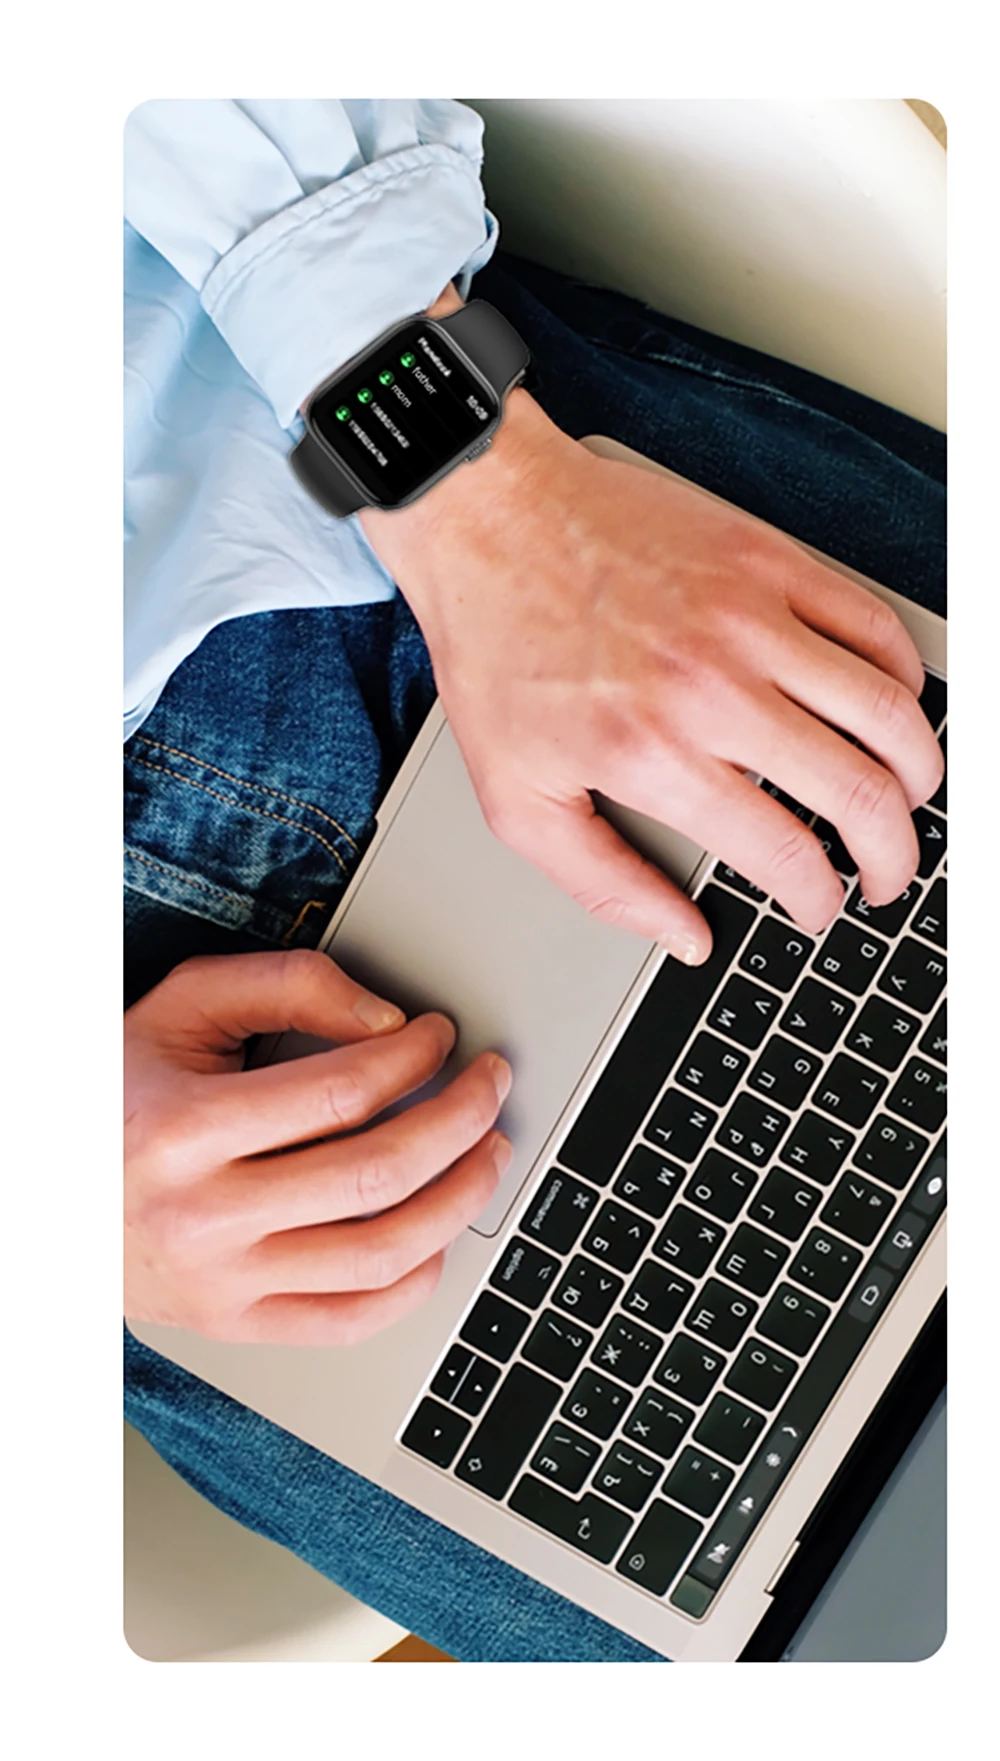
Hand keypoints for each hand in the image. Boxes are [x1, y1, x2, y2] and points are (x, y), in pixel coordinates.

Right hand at [124, 951, 510, 1345]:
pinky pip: (350, 1321)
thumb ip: (287, 986)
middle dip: (460, 1118)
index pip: (342, 1092)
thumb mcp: (184, 1007)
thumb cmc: (121, 1091)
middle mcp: (204, 1215)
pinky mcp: (237, 1325)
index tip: (440, 1036)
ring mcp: (223, 1283)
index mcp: (186, 1128)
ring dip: (460, 1198)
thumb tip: (387, 1020)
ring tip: (488, 1153)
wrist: (50, 1195)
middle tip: (489, 1083)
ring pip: (380, 1253)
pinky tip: (439, 1235)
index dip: (415, 1056)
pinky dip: (416, 1282)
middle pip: (376, 1172)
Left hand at [362, 392, 943, 961]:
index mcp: (655, 758)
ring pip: (888, 711)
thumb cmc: (496, 655)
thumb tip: (685, 937)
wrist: (485, 522)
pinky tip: (892, 703)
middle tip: (884, 874)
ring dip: (917, 772)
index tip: (819, 907)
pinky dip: (903, 674)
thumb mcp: (518, 799)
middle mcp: (714, 692)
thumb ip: (604, 883)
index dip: (820, 899)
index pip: (787, 854)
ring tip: (908, 799)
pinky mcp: (767, 561)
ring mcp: (751, 619)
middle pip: (860, 793)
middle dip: (890, 856)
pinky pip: (873, 623)